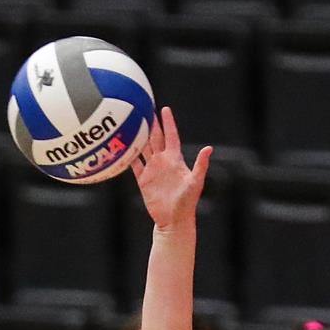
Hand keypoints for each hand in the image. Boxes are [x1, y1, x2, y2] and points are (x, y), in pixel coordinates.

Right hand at [130, 106, 211, 231]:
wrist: (174, 220)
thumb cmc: (187, 202)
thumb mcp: (195, 182)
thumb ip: (200, 165)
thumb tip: (209, 148)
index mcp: (175, 159)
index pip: (171, 136)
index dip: (168, 123)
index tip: (164, 109)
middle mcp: (163, 162)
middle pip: (155, 138)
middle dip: (150, 124)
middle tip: (142, 108)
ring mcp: (153, 170)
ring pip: (143, 149)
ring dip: (137, 137)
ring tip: (129, 123)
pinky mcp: (143, 180)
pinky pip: (134, 165)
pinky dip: (128, 156)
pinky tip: (121, 147)